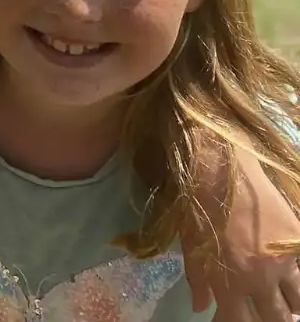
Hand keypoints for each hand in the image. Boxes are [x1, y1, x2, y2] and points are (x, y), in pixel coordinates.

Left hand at [184, 144, 299, 320]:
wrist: (221, 170)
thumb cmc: (197, 207)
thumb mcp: (189, 246)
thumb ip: (198, 281)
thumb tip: (201, 307)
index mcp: (230, 282)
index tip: (236, 318)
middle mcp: (261, 279)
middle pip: (277, 318)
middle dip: (273, 320)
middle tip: (269, 313)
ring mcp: (284, 262)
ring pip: (299, 300)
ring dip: (293, 305)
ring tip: (287, 302)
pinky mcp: (298, 241)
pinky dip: (297, 276)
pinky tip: (289, 271)